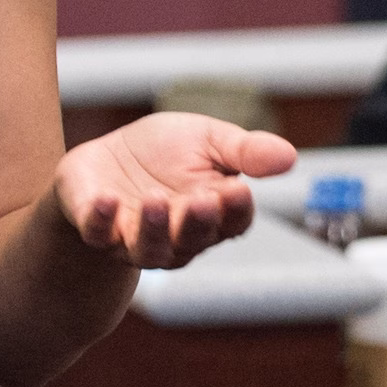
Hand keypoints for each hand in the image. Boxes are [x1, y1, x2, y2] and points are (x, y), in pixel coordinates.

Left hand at [49, 112, 297, 269]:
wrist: (105, 161)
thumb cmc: (164, 153)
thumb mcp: (207, 139)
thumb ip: (244, 151)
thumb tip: (289, 156)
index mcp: (212, 215)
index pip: (232, 220)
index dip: (236, 209)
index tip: (238, 189)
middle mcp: (177, 237)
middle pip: (193, 238)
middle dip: (197, 221)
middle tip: (201, 200)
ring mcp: (135, 238)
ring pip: (150, 247)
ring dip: (153, 227)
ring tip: (155, 199)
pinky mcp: (97, 229)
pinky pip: (99, 234)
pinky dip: (102, 221)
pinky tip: (106, 200)